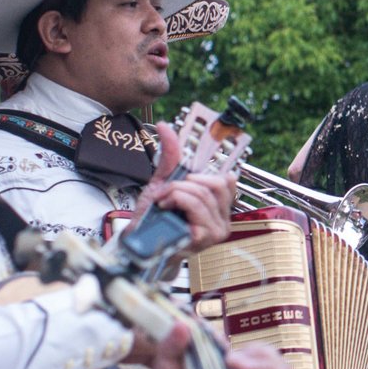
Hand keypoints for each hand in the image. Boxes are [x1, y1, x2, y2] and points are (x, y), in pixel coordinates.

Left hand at [141, 123, 236, 250]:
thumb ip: (170, 156)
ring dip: (175, 192)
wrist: (138, 243)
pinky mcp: (205, 237)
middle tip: (168, 192)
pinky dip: (175, 200)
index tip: (185, 178)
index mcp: (219, 206)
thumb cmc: (154, 218)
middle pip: (216, 184)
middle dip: (185, 183)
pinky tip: (165, 209)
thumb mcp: (163, 182)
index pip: (228, 180)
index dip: (205, 174)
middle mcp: (223, 219)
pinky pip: (194, 205)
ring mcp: (217, 230)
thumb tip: (165, 126)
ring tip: (163, 202)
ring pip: (202, 194)